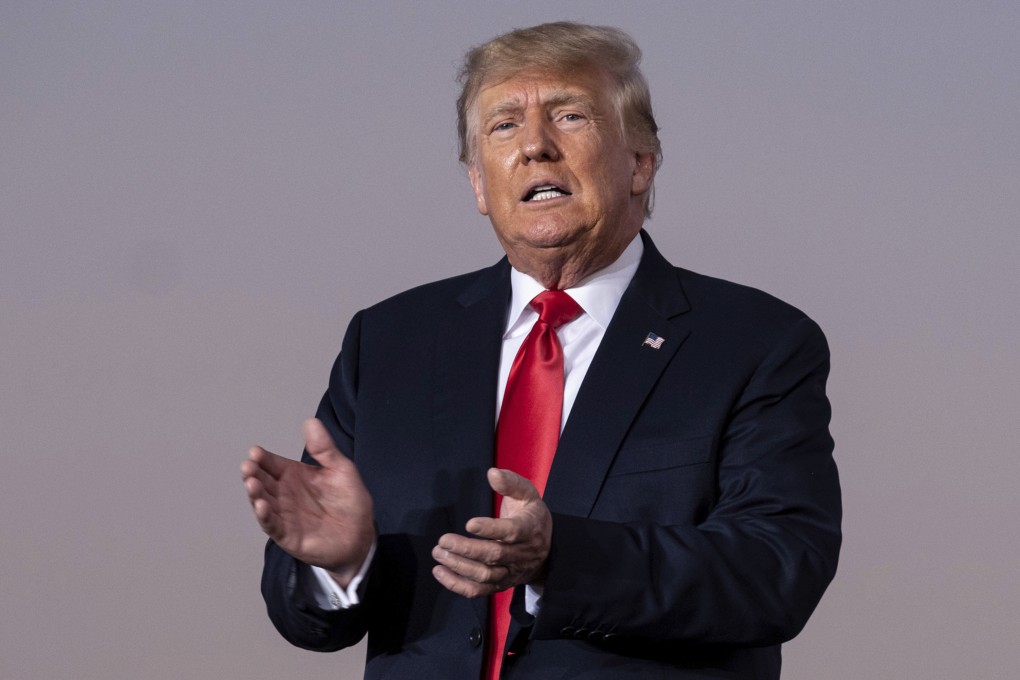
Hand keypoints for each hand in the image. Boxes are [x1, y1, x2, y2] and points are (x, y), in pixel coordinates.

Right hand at [241, 418, 374, 586]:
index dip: (263, 458)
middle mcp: (284, 494)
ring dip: (255, 493)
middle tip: (248, 466)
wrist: (361, 535)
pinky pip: (272, 525)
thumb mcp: (341, 469)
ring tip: (252, 483)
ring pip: (263, 502)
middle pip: (262, 481)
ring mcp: (284, 514)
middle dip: (253, 473)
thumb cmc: (349, 501)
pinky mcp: (288, 535)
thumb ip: (325, 448)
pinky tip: (261, 505)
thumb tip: (311, 421)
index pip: (272, 464)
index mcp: (294, 475)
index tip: (255, 452)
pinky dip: (265, 516)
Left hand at [431, 468, 551, 597]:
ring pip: (484, 575)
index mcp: (529, 530)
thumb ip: (511, 483)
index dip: (490, 529)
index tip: (469, 523)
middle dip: (466, 549)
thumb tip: (492, 473)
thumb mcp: (528, 495)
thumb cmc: (531, 517)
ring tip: (438, 553)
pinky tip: (439, 572)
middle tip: (443, 540)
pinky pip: (479, 591)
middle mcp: (521, 555)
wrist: (548, 551)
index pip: (511, 532)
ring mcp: (511, 572)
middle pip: (493, 555)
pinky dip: (457, 585)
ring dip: (459, 567)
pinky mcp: (501, 585)